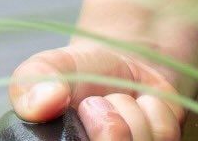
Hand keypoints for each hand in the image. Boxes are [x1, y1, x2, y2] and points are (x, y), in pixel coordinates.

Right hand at [10, 43, 184, 140]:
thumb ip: (32, 82)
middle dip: (109, 123)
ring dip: (131, 112)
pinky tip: (140, 106)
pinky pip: (164, 135)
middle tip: (96, 104)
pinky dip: (154, 110)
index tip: (84, 108)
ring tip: (116, 104)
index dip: (98, 130)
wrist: (122, 63)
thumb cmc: (79, 72)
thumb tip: (43, 103)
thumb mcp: (46, 67)